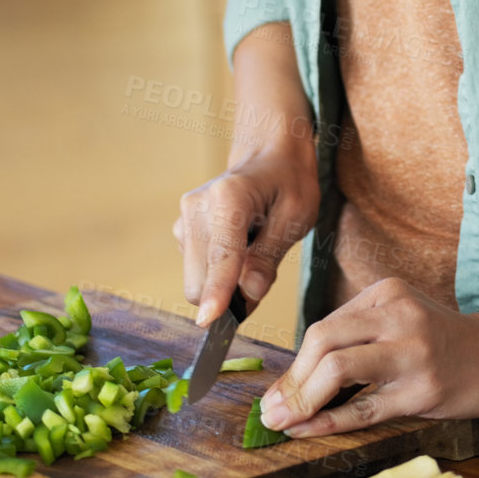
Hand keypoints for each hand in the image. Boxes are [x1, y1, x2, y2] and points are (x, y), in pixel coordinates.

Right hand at [175, 126, 319, 324]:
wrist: (268, 156)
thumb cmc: (288, 182)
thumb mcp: (297, 215)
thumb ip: (271, 255)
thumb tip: (249, 293)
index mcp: (228, 197)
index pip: (222, 255)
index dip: (218, 291)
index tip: (210, 321)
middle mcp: (196, 207)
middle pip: (200, 279)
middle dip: (229, 293)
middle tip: (264, 274)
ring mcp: (184, 219)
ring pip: (196, 281)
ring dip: (225, 283)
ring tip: (254, 252)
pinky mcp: (181, 231)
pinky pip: (197, 271)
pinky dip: (218, 273)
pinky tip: (240, 248)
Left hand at [258, 280, 478, 435]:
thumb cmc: (446, 343)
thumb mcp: (402, 320)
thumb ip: (358, 338)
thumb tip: (297, 380)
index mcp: (388, 293)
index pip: (324, 327)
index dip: (293, 365)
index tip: (274, 394)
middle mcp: (398, 316)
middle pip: (322, 342)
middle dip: (289, 381)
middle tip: (270, 411)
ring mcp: (412, 352)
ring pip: (337, 369)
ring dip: (300, 400)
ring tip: (281, 423)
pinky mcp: (424, 390)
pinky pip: (363, 409)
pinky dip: (327, 422)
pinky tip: (307, 432)